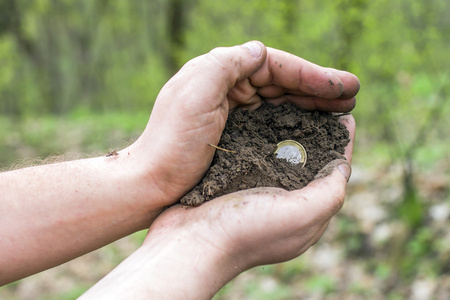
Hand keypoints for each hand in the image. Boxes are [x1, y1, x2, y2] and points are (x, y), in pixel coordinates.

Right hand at [81, 115, 354, 299]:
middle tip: (315, 98)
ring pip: (279, 151)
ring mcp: (257, 189)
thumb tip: (343, 164)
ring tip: (288, 98)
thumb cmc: (247, 233)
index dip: (340, 141)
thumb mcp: (302, 216)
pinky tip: (257, 111)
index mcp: (305, 209)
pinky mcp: (233, 180)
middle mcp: (284, 199)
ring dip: (286, 126)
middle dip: (314, 129)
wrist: (190, 243)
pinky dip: (259, 132)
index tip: (343, 112)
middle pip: (308, 158)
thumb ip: (330, 191)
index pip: (332, 170)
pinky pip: (253, 150)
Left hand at [127, 41, 359, 206]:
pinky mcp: (233, 131)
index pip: (275, 65)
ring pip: (280, 100)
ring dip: (311, 103)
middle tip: (352, 96)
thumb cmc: (172, 141)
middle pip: (282, 81)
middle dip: (318, 88)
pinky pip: (270, 119)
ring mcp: (231, 109)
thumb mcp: (196, 92)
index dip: (312, 74)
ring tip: (341, 110)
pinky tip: (311, 125)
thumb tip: (260, 50)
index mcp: (220, 72)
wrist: (152, 180)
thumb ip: (228, 62)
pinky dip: (293, 120)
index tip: (345, 85)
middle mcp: (227, 86)